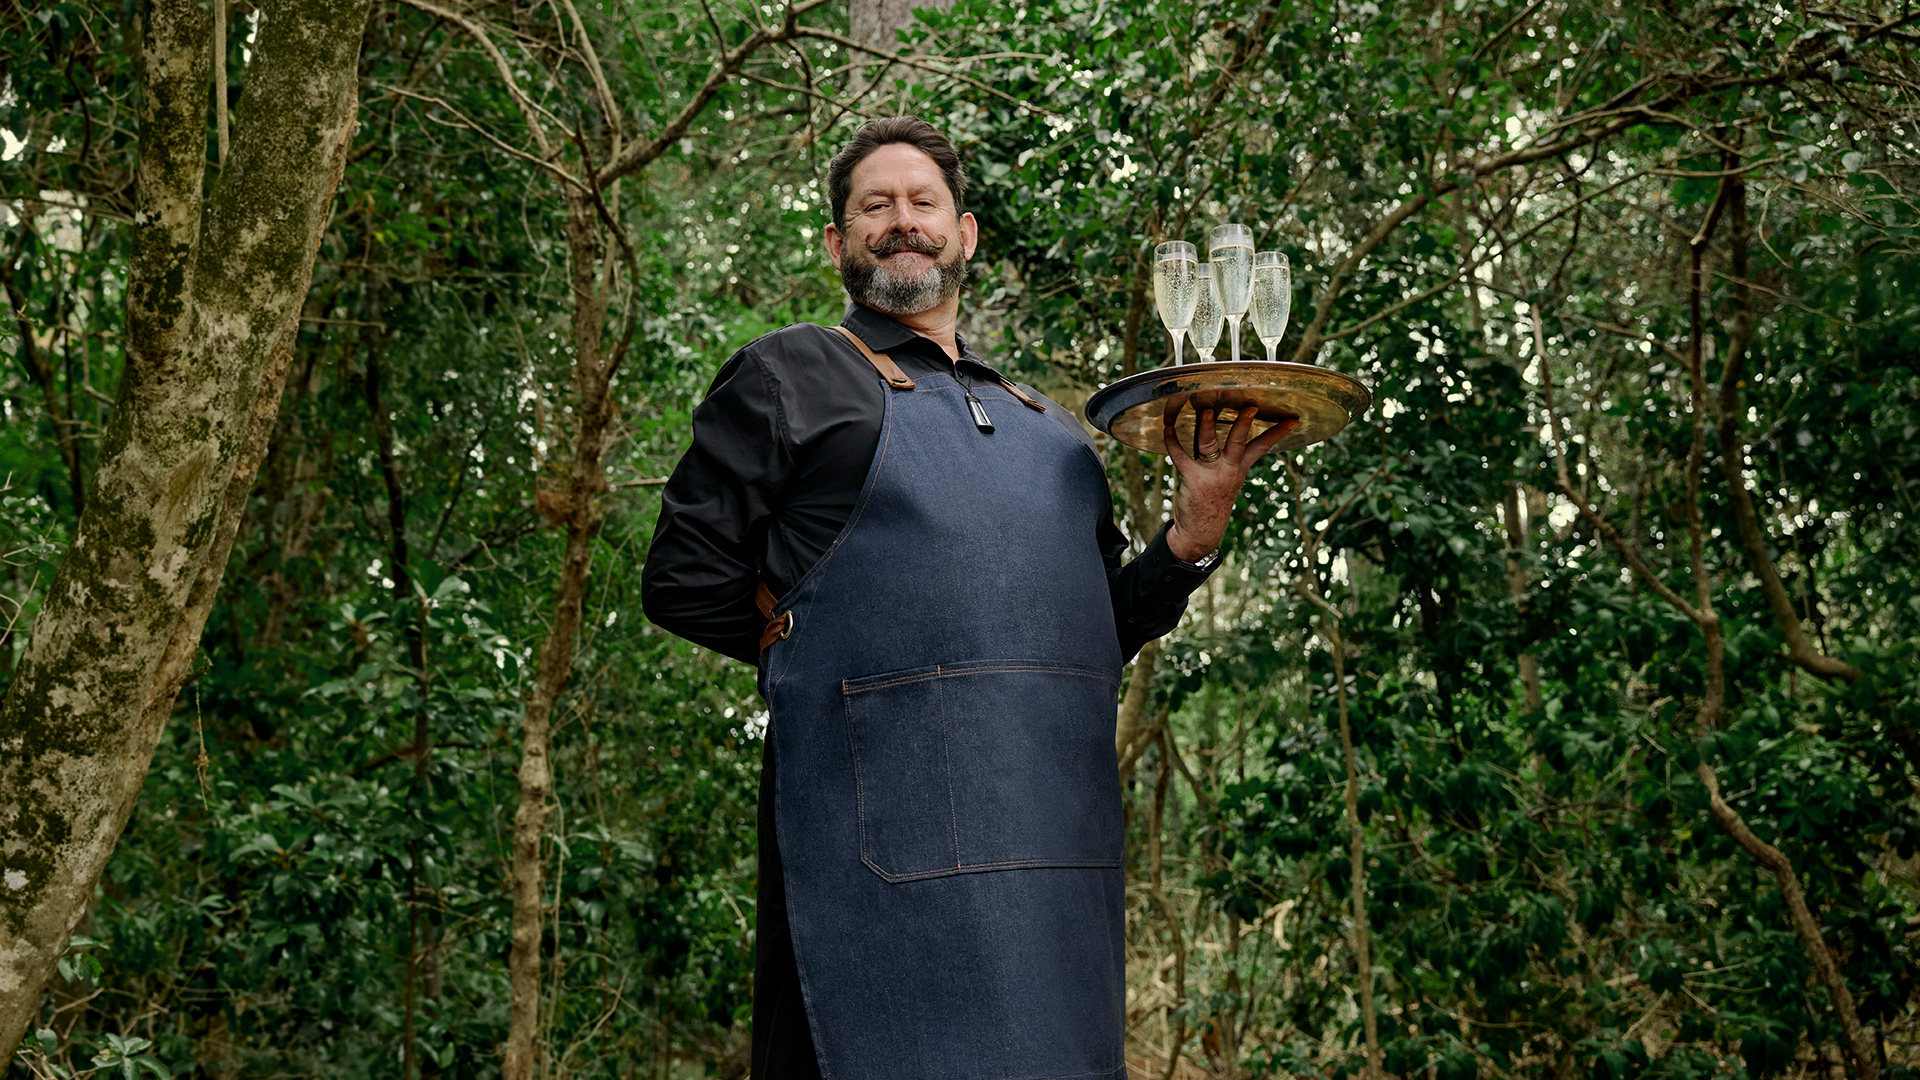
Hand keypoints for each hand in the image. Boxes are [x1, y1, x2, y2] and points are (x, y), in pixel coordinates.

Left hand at [1163, 407, 1300, 563]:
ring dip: (1207, 426)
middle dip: (1243, 425)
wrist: (1201, 531)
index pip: (1262, 447)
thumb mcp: (1228, 478)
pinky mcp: (1191, 478)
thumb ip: (1226, 456)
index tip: (1293, 420)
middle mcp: (1228, 469)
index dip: (1277, 433)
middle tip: (1250, 407)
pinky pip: (1180, 456)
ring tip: (1207, 410)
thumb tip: (1220, 428)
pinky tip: (1167, 428)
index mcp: (1239, 467)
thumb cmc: (1213, 499)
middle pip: (1238, 442)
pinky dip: (1172, 441)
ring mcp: (1210, 474)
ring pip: (1209, 444)